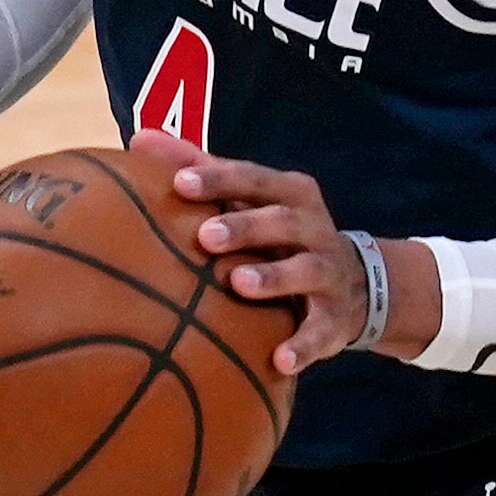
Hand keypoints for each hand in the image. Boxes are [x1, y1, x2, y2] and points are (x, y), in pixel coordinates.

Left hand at [164, 138, 436, 376]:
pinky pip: (321, 332)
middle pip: (282, 221)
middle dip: (246, 226)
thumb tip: (139, 136)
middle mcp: (314, 228)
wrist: (355, 284)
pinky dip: (303, 346)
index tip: (181, 182)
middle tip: (205, 236)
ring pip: (306, 270)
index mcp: (291, 194)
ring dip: (274, 277)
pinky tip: (279, 359)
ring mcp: (328, 273)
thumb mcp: (251, 199)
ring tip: (239, 283)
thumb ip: (201, 168)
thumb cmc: (280, 235)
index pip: (253, 179)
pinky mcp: (335, 318)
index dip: (219, 178)